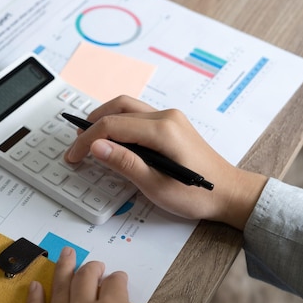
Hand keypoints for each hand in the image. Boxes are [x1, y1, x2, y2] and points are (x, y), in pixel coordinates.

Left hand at [26, 247, 180, 302]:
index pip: (115, 284)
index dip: (118, 278)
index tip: (120, 278)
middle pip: (85, 277)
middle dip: (92, 268)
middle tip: (96, 264)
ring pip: (59, 287)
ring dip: (63, 268)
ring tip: (66, 254)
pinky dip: (34, 298)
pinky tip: (34, 286)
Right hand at [64, 96, 266, 228]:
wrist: (229, 192)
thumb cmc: (197, 194)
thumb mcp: (156, 186)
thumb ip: (124, 163)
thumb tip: (96, 146)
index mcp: (162, 131)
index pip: (112, 126)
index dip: (87, 140)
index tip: (73, 156)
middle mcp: (166, 117)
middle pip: (117, 110)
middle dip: (91, 126)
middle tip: (75, 145)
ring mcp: (169, 118)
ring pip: (127, 107)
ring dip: (103, 118)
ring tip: (86, 136)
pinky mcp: (170, 123)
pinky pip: (137, 114)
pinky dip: (118, 121)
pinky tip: (110, 136)